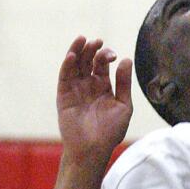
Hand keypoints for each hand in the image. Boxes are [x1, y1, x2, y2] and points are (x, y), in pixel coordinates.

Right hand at [56, 35, 132, 164]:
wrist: (92, 149)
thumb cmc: (110, 132)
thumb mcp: (123, 105)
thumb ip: (124, 83)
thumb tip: (126, 59)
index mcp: (103, 87)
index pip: (102, 64)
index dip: (106, 55)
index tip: (113, 56)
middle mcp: (88, 85)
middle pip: (87, 60)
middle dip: (92, 50)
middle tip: (97, 42)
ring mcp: (75, 89)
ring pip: (74, 64)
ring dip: (77, 51)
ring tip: (83, 39)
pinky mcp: (64, 95)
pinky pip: (64, 76)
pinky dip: (67, 64)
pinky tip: (72, 55)